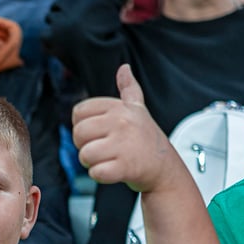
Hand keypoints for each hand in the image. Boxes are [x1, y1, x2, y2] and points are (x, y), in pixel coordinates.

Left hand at [71, 64, 180, 192]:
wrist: (165, 168)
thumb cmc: (145, 140)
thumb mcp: (138, 111)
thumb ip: (129, 89)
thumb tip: (124, 68)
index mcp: (119, 108)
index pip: (79, 112)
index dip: (83, 126)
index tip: (99, 133)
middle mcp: (121, 122)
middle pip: (79, 134)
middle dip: (85, 146)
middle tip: (103, 150)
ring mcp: (124, 145)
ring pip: (85, 155)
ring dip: (92, 163)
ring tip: (110, 160)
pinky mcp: (125, 167)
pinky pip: (95, 172)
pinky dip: (101, 176)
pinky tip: (114, 171)